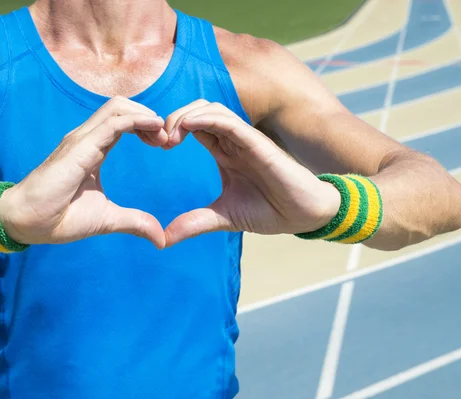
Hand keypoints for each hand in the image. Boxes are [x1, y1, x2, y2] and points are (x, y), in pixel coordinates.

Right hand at [0, 97, 167, 248]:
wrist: (27, 223)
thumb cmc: (59, 218)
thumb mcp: (107, 219)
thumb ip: (135, 222)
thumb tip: (160, 238)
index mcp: (93, 149)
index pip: (123, 122)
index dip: (146, 126)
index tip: (163, 144)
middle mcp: (86, 139)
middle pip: (122, 106)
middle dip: (148, 115)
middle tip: (166, 138)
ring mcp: (81, 140)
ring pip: (118, 107)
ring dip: (145, 115)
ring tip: (162, 134)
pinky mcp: (79, 148)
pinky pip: (113, 123)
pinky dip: (136, 120)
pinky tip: (154, 129)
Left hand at [163, 100, 340, 245]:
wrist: (303, 215)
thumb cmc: (269, 211)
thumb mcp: (223, 217)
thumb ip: (194, 223)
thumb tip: (163, 239)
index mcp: (224, 152)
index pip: (193, 127)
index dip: (172, 129)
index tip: (157, 146)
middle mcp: (232, 141)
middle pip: (198, 111)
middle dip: (173, 118)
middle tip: (160, 140)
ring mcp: (245, 140)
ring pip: (211, 109)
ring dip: (186, 115)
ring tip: (171, 135)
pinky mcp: (257, 143)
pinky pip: (229, 121)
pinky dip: (207, 118)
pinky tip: (189, 126)